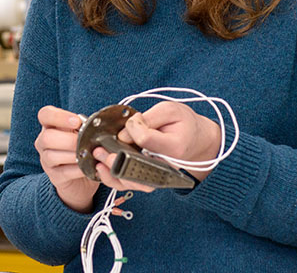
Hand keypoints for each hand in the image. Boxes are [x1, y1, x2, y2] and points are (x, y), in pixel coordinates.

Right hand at [35, 105, 99, 212]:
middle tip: (85, 142)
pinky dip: (78, 169)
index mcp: (51, 126)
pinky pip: (63, 172)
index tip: (76, 122)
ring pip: (52, 156)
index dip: (59, 116)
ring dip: (73, 155)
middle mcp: (44, 142)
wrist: (82, 179)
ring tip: (87, 154)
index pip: (45, 114)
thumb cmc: (83, 149)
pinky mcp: (54, 176)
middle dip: (69, 140)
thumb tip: (97, 124)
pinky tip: (88, 166)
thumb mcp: (84, 133)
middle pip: (47, 137)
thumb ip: (86, 127)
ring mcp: (46, 160)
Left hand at [92, 100, 221, 190]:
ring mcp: (158, 175)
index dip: (133, 129)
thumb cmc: (184, 124)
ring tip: (98, 160)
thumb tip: (124, 133)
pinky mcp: (151, 179)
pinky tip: (102, 169)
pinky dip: (115, 179)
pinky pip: (132, 184)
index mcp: (173, 146)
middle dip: (114, 159)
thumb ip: (147, 118)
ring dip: (111, 173)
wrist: (198, 141)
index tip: (131, 123)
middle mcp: (165, 166)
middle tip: (100, 150)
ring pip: (133, 183)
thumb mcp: (170, 110)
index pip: (145, 139)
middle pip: (137, 168)